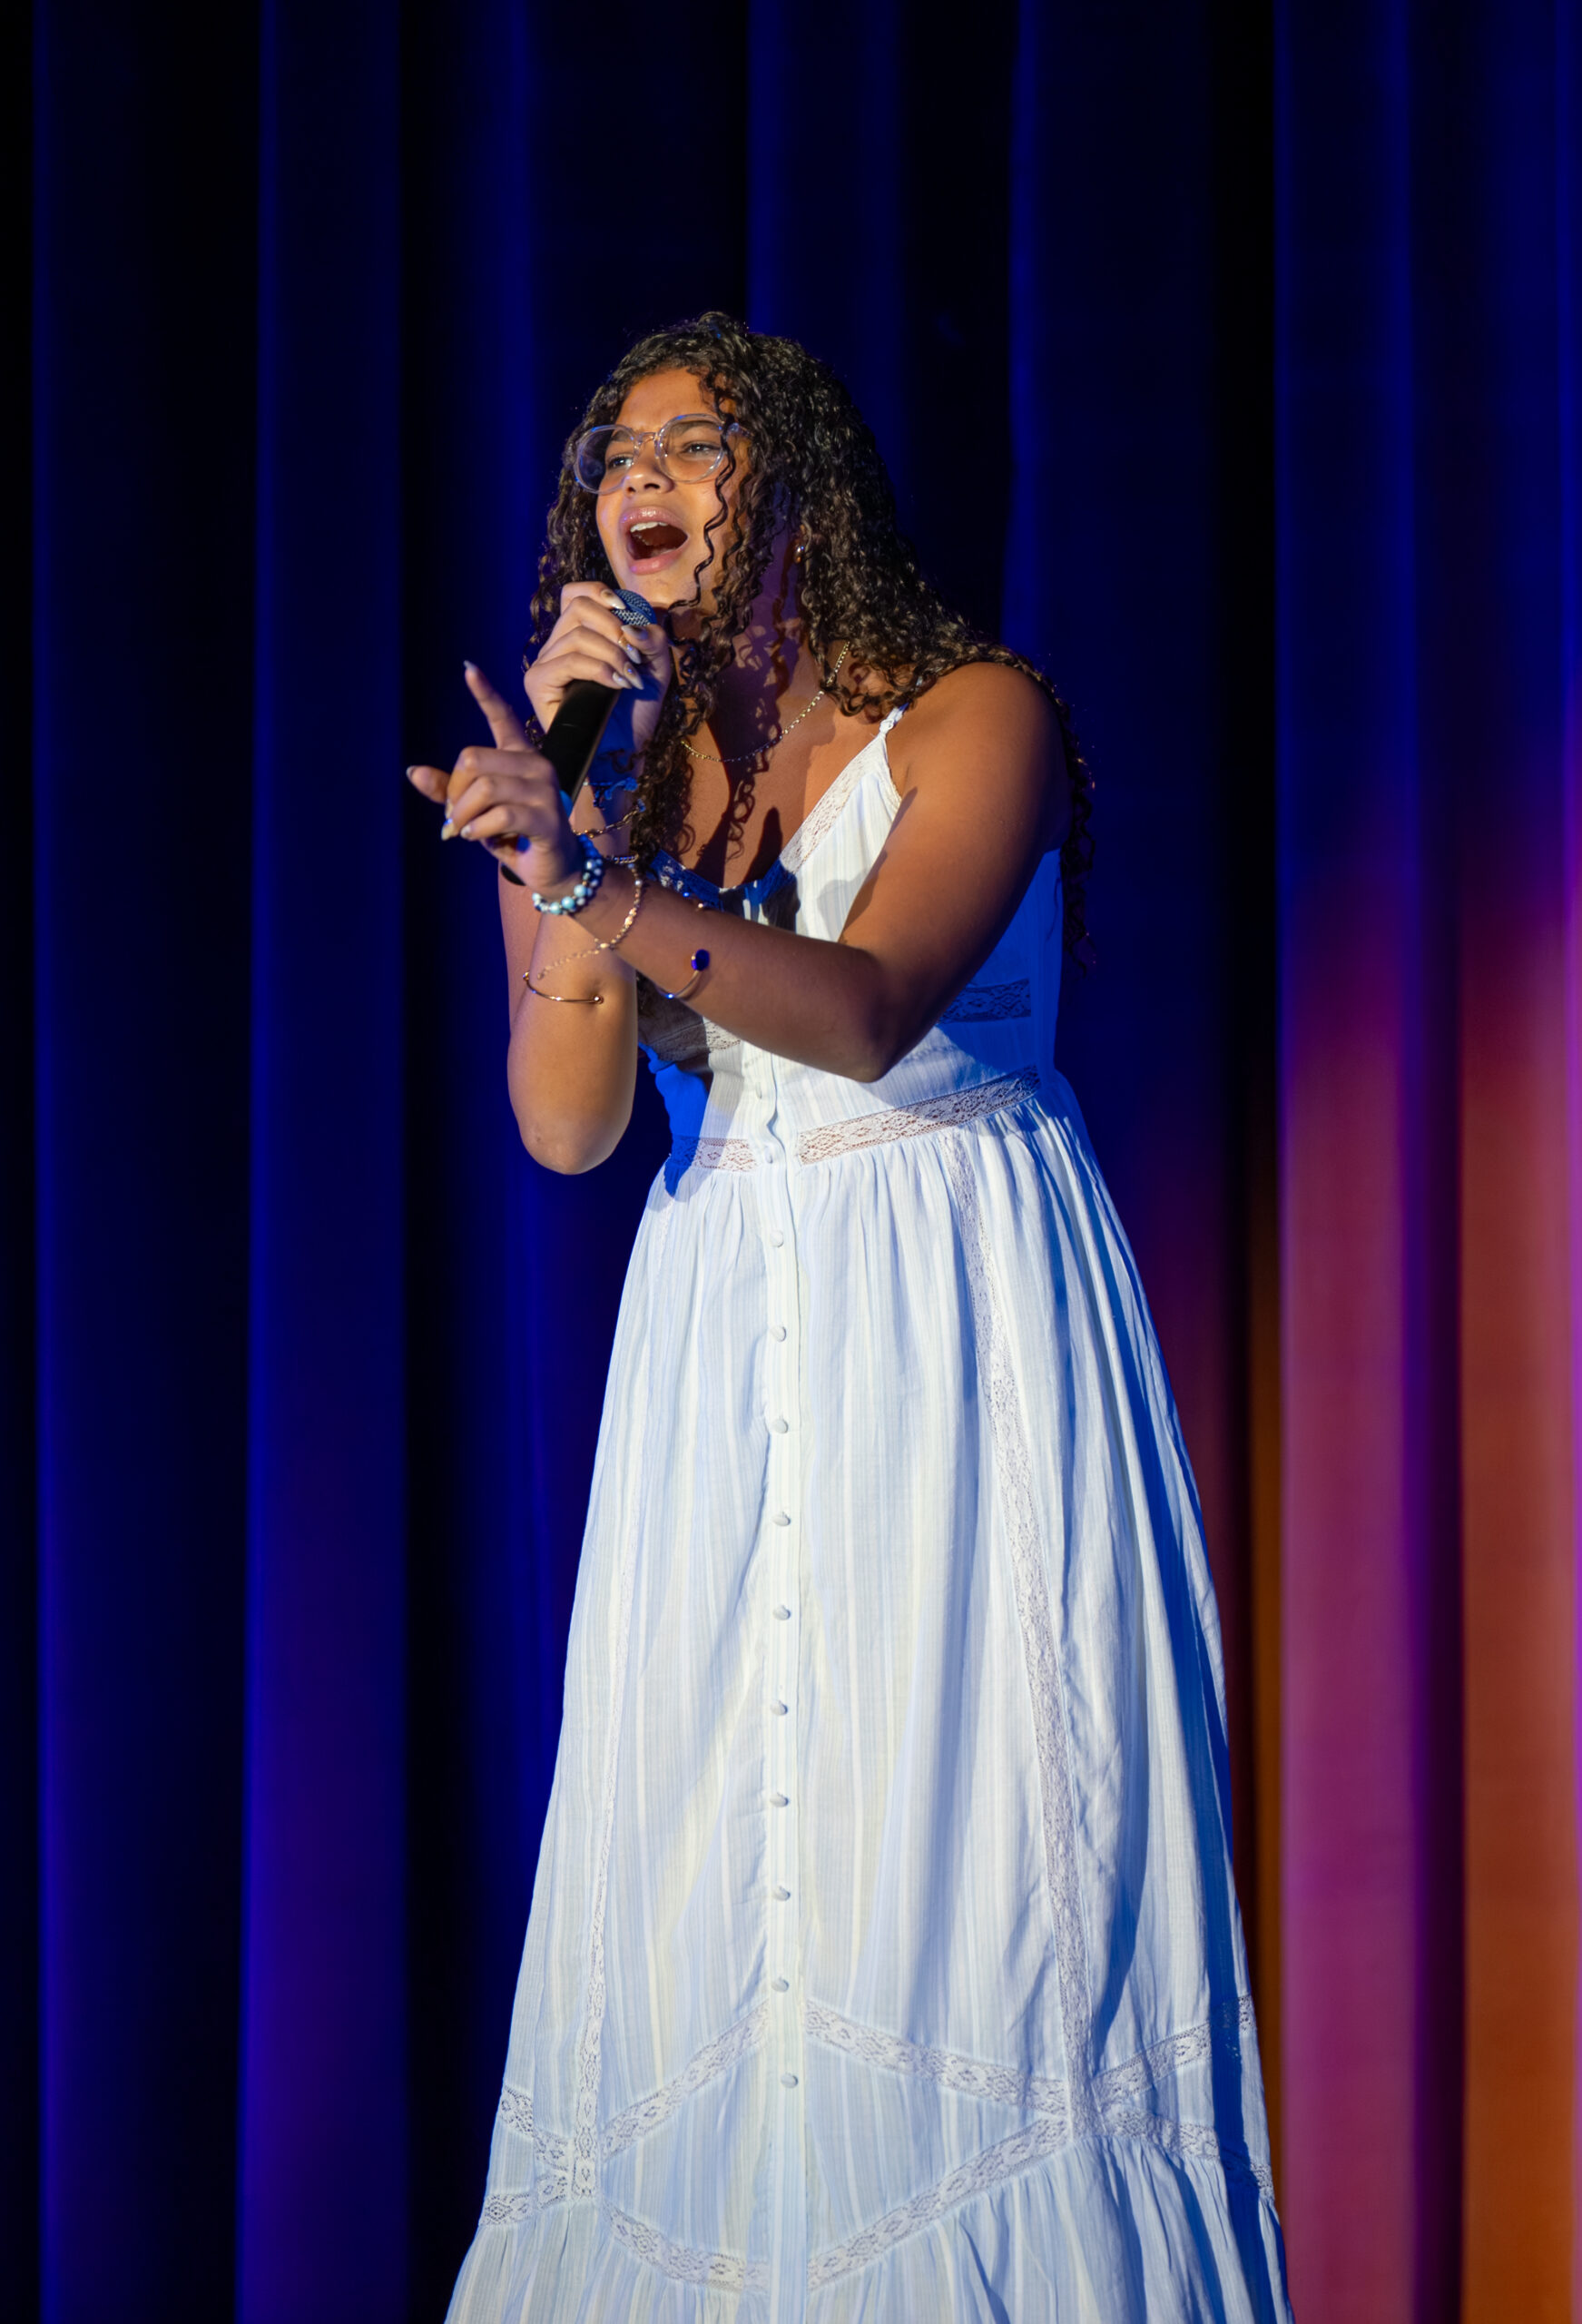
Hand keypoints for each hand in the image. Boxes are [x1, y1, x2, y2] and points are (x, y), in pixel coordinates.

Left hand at [407, 664, 579, 890]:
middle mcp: (536, 765)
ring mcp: (546, 791)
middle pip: (472, 759)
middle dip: (453, 792)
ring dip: (462, 815)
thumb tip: (413, 772)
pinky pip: (499, 814)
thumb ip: (448, 790)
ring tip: (463, 831)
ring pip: (483, 788)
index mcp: (520, 756)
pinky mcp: (548, 818)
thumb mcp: (475, 810)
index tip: (468, 668)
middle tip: (453, 818)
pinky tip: (479, 838)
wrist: (553, 870)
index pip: (502, 717)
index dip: (484, 693)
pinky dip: (478, 829)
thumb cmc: (513, 834)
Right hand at [524, 582, 670, 757]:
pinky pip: (568, 661)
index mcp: (579, 634)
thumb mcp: (656, 664)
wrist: (626, 751)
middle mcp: (558, 645)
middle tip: (635, 655)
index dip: (599, 592)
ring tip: (630, 677)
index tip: (626, 610)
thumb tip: (631, 627)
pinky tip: (616, 685)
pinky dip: (599, 670)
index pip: (574, 593)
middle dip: (613, 625)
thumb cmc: (637, 710)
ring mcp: (545, 664)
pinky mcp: (538, 684)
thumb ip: (652, 636)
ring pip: (576, 635)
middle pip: (577, 606)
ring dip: (612, 653)